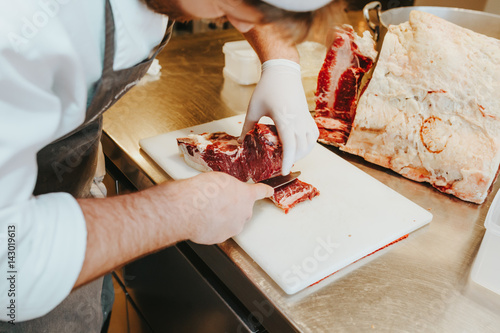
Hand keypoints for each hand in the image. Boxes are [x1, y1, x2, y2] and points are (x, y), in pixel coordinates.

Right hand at [169, 172, 272, 244]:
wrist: (191, 209)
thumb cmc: (204, 191)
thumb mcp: (220, 179)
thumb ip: (228, 187)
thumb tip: (225, 190)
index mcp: (246, 195)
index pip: (260, 191)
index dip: (265, 191)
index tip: (270, 191)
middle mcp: (244, 213)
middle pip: (242, 209)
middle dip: (232, 206)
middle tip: (216, 200)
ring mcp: (234, 227)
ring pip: (230, 221)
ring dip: (222, 217)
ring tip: (207, 210)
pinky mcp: (221, 237)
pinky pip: (218, 231)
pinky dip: (212, 226)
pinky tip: (202, 219)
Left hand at [240, 59, 318, 174]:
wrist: (283, 70)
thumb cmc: (267, 88)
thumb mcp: (254, 108)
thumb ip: (248, 127)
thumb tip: (240, 142)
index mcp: (285, 119)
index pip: (290, 146)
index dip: (288, 161)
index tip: (283, 171)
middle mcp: (298, 121)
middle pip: (301, 148)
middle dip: (293, 159)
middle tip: (281, 165)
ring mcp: (305, 118)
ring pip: (310, 143)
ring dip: (302, 153)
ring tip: (290, 157)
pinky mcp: (308, 116)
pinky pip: (313, 135)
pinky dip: (308, 144)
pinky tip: (299, 146)